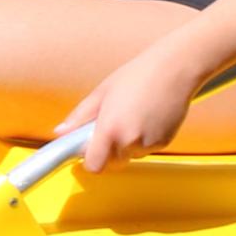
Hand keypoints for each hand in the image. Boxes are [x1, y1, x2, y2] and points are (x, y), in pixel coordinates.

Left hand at [59, 43, 201, 163]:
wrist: (175, 69)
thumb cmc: (137, 75)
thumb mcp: (102, 92)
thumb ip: (80, 116)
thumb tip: (60, 132)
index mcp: (110, 129)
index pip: (93, 165)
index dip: (89, 158)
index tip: (87, 146)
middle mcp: (130, 141)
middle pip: (111, 163)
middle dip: (107, 150)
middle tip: (110, 124)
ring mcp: (149, 144)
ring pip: (129, 155)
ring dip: (126, 143)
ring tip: (132, 114)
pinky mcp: (164, 143)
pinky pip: (146, 149)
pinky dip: (143, 139)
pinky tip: (147, 116)